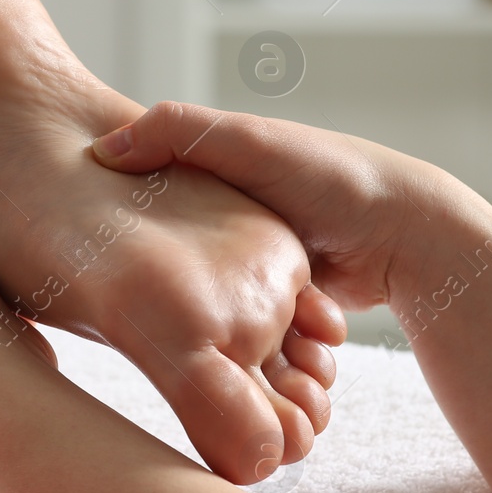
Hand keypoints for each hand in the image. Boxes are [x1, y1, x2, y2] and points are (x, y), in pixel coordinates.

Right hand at [92, 102, 464, 313]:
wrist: (409, 237)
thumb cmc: (333, 179)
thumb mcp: (248, 141)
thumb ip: (178, 133)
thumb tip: (105, 149)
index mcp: (218, 178)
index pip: (146, 194)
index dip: (115, 214)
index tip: (83, 245)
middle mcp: (232, 223)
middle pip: (170, 254)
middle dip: (153, 280)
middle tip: (119, 307)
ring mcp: (255, 268)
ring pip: (205, 300)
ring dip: (194, 324)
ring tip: (163, 345)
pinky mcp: (279, 307)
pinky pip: (239, 329)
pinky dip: (228, 342)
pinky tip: (205, 359)